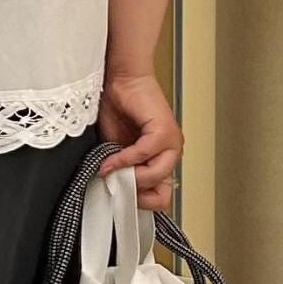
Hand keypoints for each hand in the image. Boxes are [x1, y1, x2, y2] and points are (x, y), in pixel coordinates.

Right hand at [97, 68, 181, 211]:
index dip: (140, 202)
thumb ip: (119, 172)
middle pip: (161, 194)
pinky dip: (125, 159)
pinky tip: (110, 159)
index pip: (161, 197)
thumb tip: (113, 192)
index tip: (119, 198)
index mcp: (161, 161)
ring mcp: (171, 143)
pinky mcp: (164, 131)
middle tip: (115, 186)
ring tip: (111, 170)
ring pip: (155, 177)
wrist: (120, 81)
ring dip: (129, 176)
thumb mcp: (114, 151)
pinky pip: (145, 154)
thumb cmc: (117, 110)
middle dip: (134, 193)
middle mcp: (170, 154)